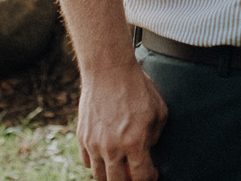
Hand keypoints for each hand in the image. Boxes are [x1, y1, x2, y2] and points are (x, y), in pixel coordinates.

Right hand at [76, 63, 167, 180]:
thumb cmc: (137, 87)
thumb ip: (155, 136)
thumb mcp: (159, 110)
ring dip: (111, 175)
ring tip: (120, 168)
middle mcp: (112, 148)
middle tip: (134, 174)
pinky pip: (87, 162)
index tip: (152, 174)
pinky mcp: (82, 138)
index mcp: (135, 142)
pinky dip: (96, 163)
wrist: (108, 70)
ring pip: (100, 177)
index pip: (141, 177)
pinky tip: (106, 156)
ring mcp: (94, 144)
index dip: (149, 179)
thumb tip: (148, 150)